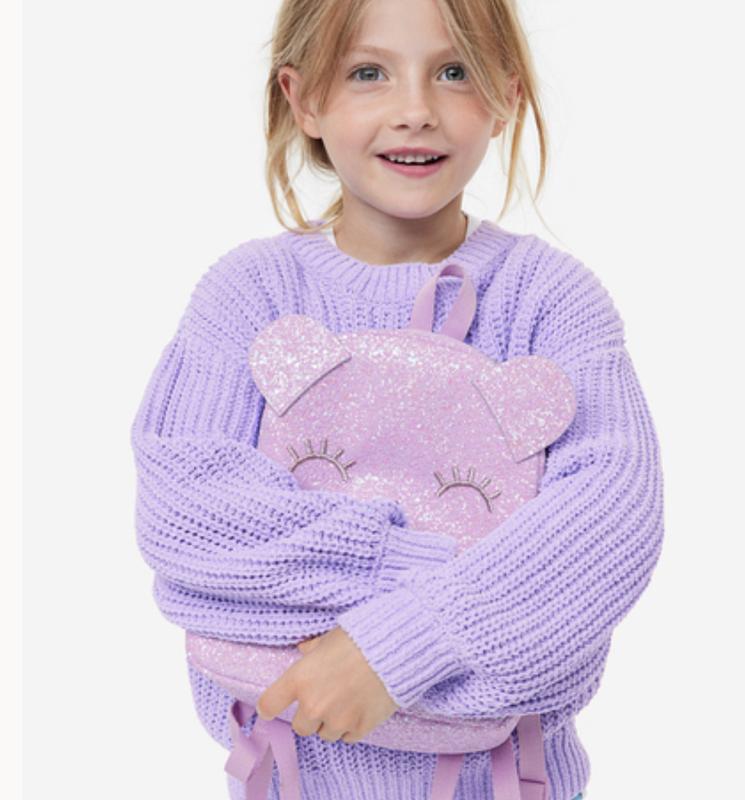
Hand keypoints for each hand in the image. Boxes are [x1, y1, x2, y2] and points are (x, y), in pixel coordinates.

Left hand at [255, 626, 399, 743]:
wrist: (394, 650)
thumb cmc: (359, 638)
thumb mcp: (328, 638)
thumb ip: (312, 649)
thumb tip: (304, 650)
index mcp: (300, 679)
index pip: (269, 704)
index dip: (270, 706)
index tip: (273, 707)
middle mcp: (313, 704)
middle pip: (300, 727)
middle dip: (310, 715)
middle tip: (325, 698)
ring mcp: (337, 720)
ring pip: (325, 734)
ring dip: (331, 722)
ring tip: (346, 701)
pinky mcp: (359, 728)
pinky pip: (347, 737)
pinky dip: (351, 727)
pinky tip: (360, 707)